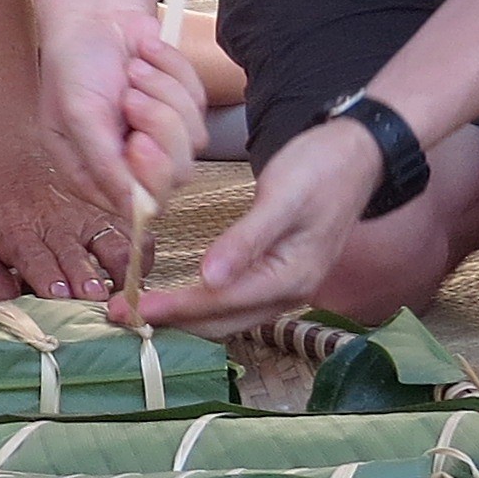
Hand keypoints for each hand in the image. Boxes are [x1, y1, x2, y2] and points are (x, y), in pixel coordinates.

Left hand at [0, 141, 123, 301]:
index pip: (35, 259)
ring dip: (121, 270)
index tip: (61, 294)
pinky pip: (133, 232)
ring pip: (112, 244)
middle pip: (76, 258)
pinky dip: (140, 253)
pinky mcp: (106, 209)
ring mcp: (85, 216)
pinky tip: (138, 271)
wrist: (10, 145)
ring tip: (125, 292)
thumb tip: (12, 311)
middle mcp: (55, 226)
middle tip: (97, 299)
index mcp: (17, 233)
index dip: (49, 278)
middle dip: (87, 281)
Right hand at [33, 0, 210, 211]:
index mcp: (94, 174)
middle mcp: (129, 163)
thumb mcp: (78, 115)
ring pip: (192, 139)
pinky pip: (198, 104)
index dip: (149, 176)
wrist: (95, 12)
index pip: (139, 204)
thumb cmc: (74, 62)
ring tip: (132, 72)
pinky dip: (174, 73)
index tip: (139, 141)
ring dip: (162, 94)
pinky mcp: (181, 108)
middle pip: (175, 175)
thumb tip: (134, 212)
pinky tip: (146, 59)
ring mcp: (159, 136)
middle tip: (130, 97)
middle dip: (158, 126)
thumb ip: (103, 164)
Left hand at [138, 114, 383, 335]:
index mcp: (290, 278)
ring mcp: (285, 288)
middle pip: (222, 321)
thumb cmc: (321, 169)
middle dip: (171, 321)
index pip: (221, 302)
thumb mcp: (282, 199)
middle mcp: (289, 294)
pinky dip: (202, 305)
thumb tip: (209, 279)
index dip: (176, 308)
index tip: (135, 308)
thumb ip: (246, 240)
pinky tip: (177, 298)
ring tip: (139, 312)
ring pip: (227, 317)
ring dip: (184, 318)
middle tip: (120, 315)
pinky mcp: (278, 275)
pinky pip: (234, 302)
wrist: (359, 155)